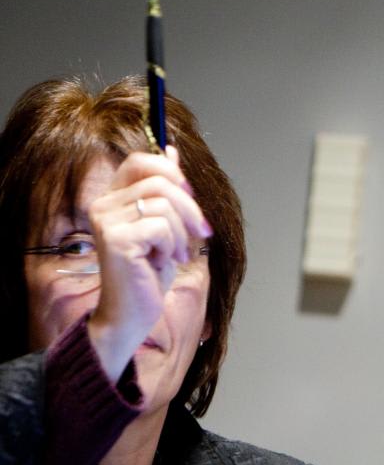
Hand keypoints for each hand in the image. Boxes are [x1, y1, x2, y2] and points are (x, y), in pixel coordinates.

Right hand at [86, 146, 212, 378]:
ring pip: (165, 204)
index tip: (189, 197)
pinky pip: (162, 226)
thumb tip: (172, 149)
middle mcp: (102, 205)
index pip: (140, 162)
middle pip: (161, 180)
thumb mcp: (165, 227)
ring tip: (172, 255)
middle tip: (199, 234)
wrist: (131, 314)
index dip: (173, 173)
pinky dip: (173, 246)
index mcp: (112, 199)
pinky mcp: (117, 240)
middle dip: (190, 208)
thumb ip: (166, 191)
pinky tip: (162, 263)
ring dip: (182, 234)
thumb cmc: (147, 274)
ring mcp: (106, 221)